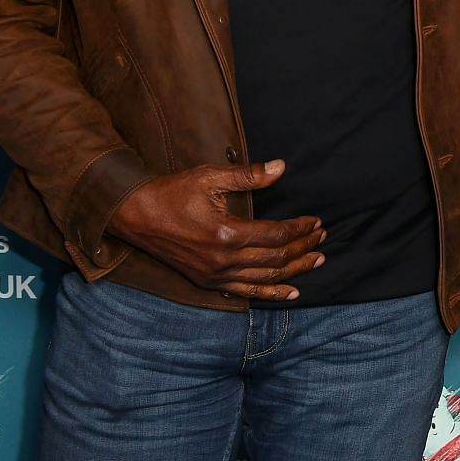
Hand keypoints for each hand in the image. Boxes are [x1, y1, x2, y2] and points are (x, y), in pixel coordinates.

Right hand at [106, 159, 325, 300]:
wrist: (136, 215)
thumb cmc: (173, 193)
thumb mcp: (210, 177)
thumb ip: (248, 175)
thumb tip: (281, 167)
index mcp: (226, 234)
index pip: (276, 235)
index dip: (300, 229)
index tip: (316, 222)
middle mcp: (223, 260)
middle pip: (275, 258)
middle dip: (303, 248)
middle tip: (323, 238)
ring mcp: (215, 274)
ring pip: (265, 278)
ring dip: (295, 270)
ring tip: (317, 260)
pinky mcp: (207, 282)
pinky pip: (246, 293)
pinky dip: (271, 293)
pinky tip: (292, 292)